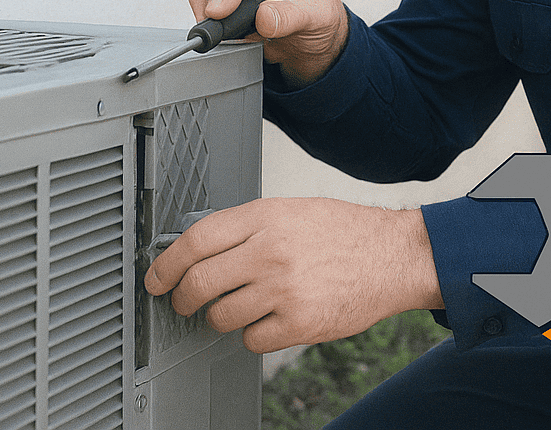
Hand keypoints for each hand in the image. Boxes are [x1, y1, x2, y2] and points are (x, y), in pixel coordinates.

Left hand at [143, 197, 443, 353]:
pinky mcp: (300, 322)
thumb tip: (198, 247)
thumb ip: (246, 226)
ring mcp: (284, 289)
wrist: (393, 255)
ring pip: (221, 316)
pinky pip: (252, 340)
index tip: (157, 277)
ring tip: (239, 307)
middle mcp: (270, 251)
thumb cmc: (343, 231)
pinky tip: (268, 319)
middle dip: (182, 299)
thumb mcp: (290, 210)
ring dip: (220, 317)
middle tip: (184, 302)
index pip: (195, 240)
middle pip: (199, 283)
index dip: (166, 263)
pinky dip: (253, 335)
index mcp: (264, 217)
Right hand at [190, 0, 348, 85]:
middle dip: (221, 5)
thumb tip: (264, 17)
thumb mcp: (318, 17)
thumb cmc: (319, 14)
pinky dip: (206, 15)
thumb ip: (293, 17)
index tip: (219, 11)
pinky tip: (230, 28)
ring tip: (240, 33)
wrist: (312, 29)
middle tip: (234, 36)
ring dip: (214, 13)